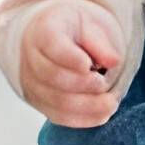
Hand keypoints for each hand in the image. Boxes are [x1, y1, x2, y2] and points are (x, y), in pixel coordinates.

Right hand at [18, 1, 123, 127]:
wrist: (54, 40)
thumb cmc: (74, 30)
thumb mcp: (89, 25)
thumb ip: (99, 42)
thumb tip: (113, 62)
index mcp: (43, 30)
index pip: (52, 45)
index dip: (71, 58)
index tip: (90, 65)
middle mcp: (31, 58)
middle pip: (52, 77)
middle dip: (83, 85)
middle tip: (105, 84)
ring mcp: (31, 83)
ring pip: (56, 101)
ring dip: (87, 106)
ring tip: (111, 103)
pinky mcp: (39, 103)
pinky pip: (58, 116)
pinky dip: (82, 119)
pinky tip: (102, 115)